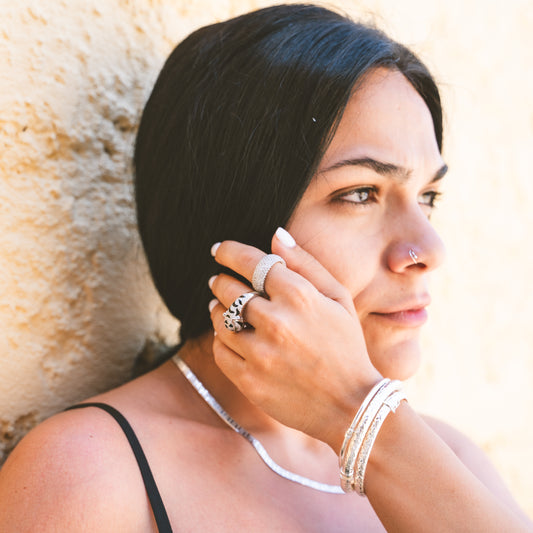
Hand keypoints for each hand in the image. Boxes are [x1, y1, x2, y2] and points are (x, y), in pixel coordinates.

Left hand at [209, 228, 381, 451]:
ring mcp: (260, 353)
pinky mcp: (249, 380)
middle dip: (221, 280)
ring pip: (219, 319)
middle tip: (220, 281)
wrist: (349, 405)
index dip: (229, 252)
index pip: (251, 262)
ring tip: (224, 308)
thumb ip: (305, 264)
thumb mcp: (338, 298)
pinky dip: (222, 338)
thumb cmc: (346, 346)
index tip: (219, 250)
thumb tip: (275, 235)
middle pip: (228, 288)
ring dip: (218, 309)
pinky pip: (219, 349)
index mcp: (299, 296)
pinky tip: (232, 336)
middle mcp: (276, 322)